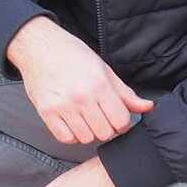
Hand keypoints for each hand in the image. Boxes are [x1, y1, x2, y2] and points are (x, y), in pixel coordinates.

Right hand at [7, 16, 152, 144]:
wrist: (39, 47)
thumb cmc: (73, 55)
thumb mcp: (104, 70)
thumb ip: (125, 93)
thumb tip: (148, 107)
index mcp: (99, 85)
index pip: (121, 121)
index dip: (122, 123)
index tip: (116, 117)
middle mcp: (82, 97)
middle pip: (105, 133)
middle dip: (106, 128)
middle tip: (100, 118)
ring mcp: (63, 106)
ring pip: (86, 138)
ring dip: (89, 132)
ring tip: (85, 119)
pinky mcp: (46, 112)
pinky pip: (66, 138)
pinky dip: (71, 136)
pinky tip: (72, 123)